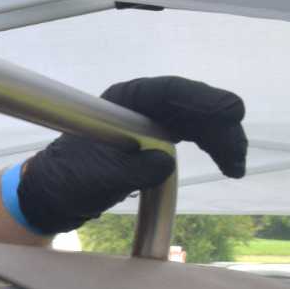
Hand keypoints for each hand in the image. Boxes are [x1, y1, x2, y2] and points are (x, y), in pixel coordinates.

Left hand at [12, 77, 246, 235]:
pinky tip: (227, 164)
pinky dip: (210, 149)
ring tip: (236, 167)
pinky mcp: (156, 141)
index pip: (168, 91)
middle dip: (219, 127)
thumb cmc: (67, 180)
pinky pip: (192, 137)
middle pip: (191, 106)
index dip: (202, 99)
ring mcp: (150, 122)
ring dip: (220, 141)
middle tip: (236, 156)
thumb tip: (165, 161)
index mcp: (123, 101)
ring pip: (197, 122)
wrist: (53, 196)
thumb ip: (132, 168)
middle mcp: (140, 106)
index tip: (230, 112)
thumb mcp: (98, 176)